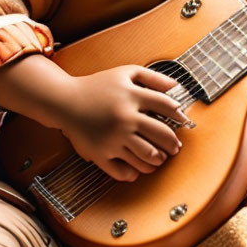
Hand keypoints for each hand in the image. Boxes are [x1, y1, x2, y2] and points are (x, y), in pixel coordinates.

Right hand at [56, 65, 189, 181]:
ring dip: (158, 160)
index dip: (179, 115)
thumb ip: (152, 77)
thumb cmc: (97, 86)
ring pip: (147, 156)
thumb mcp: (125, 73)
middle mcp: (125, 118)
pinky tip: (137, 169)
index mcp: (132, 96)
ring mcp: (113, 138)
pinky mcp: (100, 154)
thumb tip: (176, 87)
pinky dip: (134, 173)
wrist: (64, 101)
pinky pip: (122, 171)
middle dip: (173, 143)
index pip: (167, 106)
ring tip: (159, 159)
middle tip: (175, 148)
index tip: (182, 121)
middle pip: (162, 134)